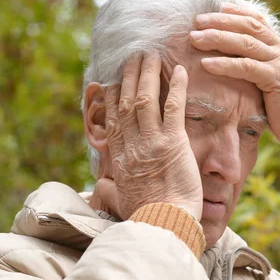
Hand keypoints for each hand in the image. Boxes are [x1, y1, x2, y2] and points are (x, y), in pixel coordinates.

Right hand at [92, 54, 202, 220]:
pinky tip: (180, 70)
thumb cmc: (147, 217)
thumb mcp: (121, 201)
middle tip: (134, 57)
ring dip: (149, 74)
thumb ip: (109, 190)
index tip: (115, 81)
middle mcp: (132, 145)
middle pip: (127, 102)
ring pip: (146, 99)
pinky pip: (173, 108)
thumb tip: (99, 187)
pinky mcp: (174, 143)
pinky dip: (176, 87)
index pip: (113, 119)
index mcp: (119, 158)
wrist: (164, 224)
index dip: (113, 96)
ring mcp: (152, 141)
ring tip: (151, 55)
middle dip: (130, 76)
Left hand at [188, 3, 279, 159]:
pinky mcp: (277, 78)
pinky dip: (224, 64)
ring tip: (195, 38)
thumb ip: (255, 68)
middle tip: (197, 21)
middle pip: (248, 27)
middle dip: (220, 21)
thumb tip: (230, 60)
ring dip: (217, 38)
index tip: (216, 8)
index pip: (258, 21)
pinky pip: (246, 66)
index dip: (237, 12)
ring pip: (245, 43)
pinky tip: (206, 63)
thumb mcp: (268, 83)